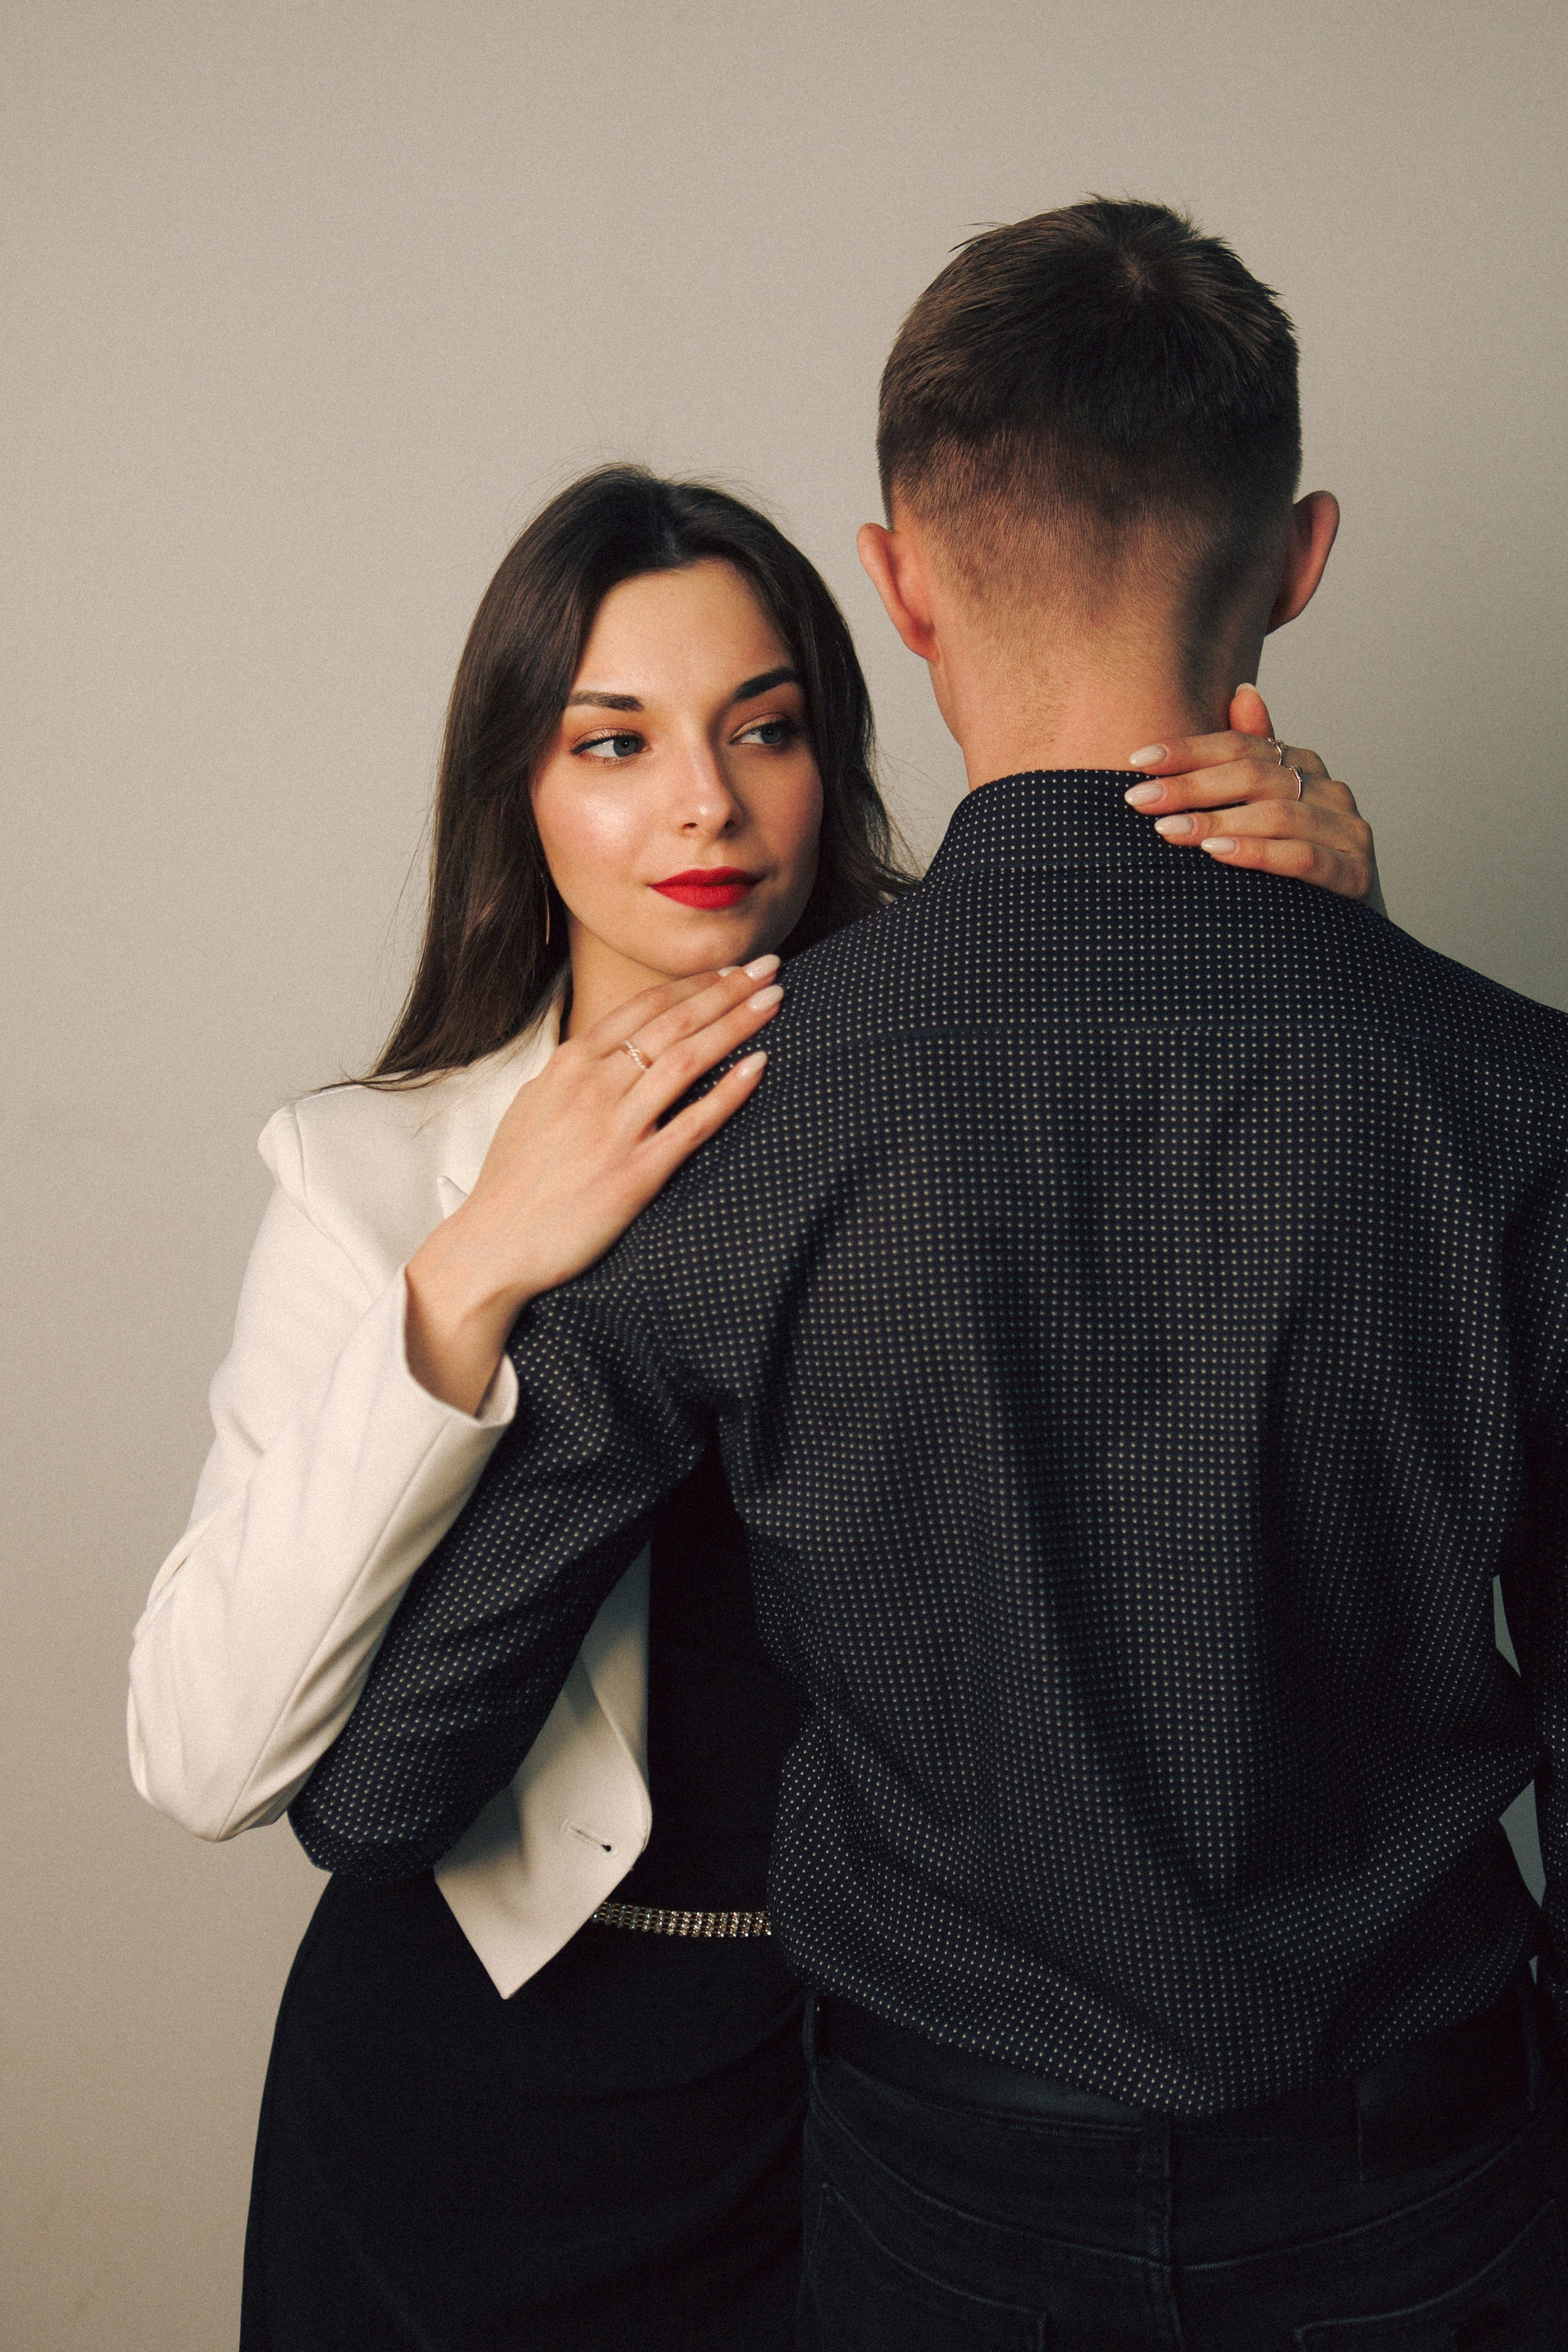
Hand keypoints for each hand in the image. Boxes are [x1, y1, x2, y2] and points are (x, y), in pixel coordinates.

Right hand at [405, 959, 782, 1411]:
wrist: (492, 1244)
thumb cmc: (512, 1181)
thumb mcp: (533, 1105)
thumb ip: (572, 1074)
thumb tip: (599, 1049)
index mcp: (569, 1063)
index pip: (644, 1006)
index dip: (694, 983)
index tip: (730, 969)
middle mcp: (594, 1084)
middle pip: (674, 1021)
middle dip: (728, 989)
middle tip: (770, 966)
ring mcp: (616, 1127)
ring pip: (688, 1059)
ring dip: (736, 1024)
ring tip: (776, 1000)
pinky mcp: (636, 1172)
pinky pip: (694, 1123)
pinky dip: (730, 1091)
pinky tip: (760, 1066)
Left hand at [1123, 685, 1381, 906]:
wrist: (1345, 934)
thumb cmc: (1291, 867)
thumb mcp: (1264, 811)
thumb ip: (1251, 758)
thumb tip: (1242, 693)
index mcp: (1305, 767)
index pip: (1242, 746)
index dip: (1189, 750)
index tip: (1138, 761)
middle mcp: (1330, 791)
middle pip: (1255, 775)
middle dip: (1191, 786)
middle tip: (1139, 800)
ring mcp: (1348, 832)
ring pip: (1276, 815)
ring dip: (1217, 821)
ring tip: (1169, 830)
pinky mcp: (1355, 875)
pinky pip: (1303, 858)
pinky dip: (1259, 853)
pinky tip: (1219, 854)